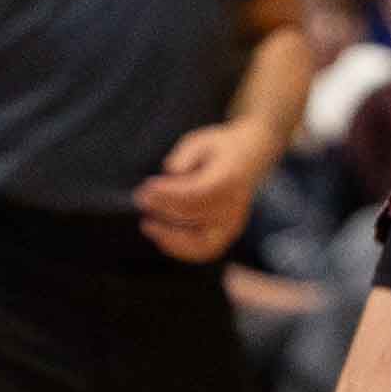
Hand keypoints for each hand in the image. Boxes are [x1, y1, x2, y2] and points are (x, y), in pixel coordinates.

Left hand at [136, 120, 270, 265]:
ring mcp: (234, 222)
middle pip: (193, 214)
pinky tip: (162, 238)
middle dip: (163, 208)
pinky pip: (204, 250)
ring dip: (170, 235)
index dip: (169, 193)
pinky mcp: (228, 233)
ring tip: (148, 225)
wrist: (250, 156)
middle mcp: (235, 204)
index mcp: (230, 177)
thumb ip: (185, 156)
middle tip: (140, 199)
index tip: (147, 187)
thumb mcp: (201, 141)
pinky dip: (181, 249)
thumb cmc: (220, 148)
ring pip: (199, 240)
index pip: (196, 192)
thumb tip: (170, 172)